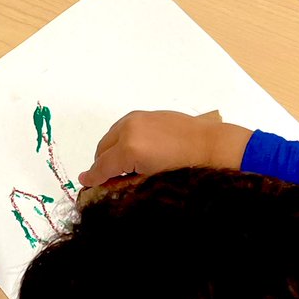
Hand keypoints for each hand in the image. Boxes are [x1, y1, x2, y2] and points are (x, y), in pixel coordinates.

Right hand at [77, 111, 250, 187]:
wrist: (213, 147)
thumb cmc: (185, 171)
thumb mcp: (151, 182)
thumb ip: (122, 183)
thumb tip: (101, 185)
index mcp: (129, 148)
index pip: (102, 166)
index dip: (92, 178)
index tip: (85, 184)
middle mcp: (129, 128)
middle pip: (103, 148)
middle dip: (102, 164)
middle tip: (108, 180)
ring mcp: (138, 118)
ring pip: (112, 136)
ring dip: (112, 150)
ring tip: (124, 167)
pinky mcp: (147, 113)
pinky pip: (125, 127)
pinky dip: (123, 139)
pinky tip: (136, 152)